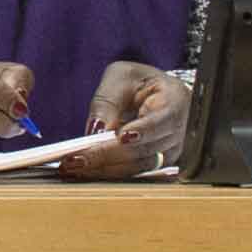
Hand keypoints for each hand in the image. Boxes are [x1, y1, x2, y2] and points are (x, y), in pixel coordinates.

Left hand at [56, 61, 194, 178]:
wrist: (157, 94)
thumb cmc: (139, 83)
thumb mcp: (121, 78)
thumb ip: (108, 101)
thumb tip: (95, 131)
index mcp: (175, 100)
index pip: (161, 120)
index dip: (143, 131)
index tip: (121, 137)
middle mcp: (178, 131)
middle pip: (145, 149)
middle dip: (108, 155)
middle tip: (76, 158)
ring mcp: (170, 152)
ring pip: (137, 166)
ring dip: (104, 168)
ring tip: (74, 165)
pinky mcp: (157, 165)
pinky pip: (132, 173)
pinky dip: (107, 172)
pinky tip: (85, 170)